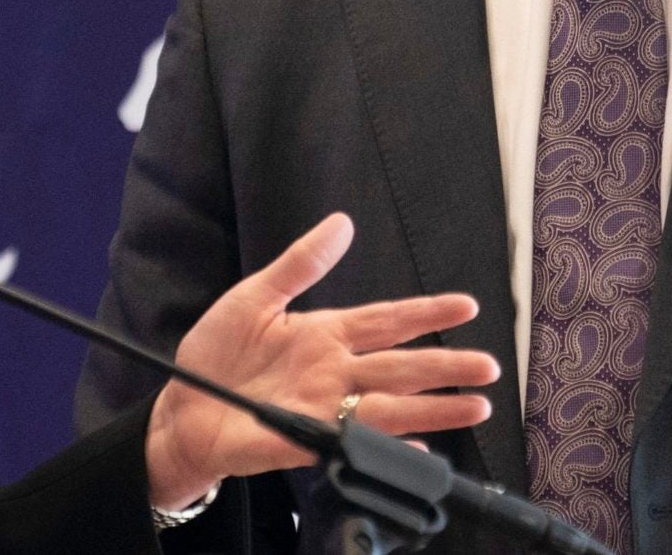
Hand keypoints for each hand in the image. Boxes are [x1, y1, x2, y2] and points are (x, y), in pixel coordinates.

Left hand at [142, 213, 499, 509]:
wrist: (182, 404)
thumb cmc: (216, 352)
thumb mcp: (255, 296)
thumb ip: (301, 263)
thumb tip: (341, 222)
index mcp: (326, 333)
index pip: (388, 320)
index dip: (426, 312)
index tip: (466, 305)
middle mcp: (335, 371)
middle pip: (402, 366)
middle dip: (446, 366)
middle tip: (489, 367)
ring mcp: (325, 407)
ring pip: (391, 407)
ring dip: (434, 408)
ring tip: (476, 406)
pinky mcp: (306, 440)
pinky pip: (354, 443)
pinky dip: (388, 447)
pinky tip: (419, 449)